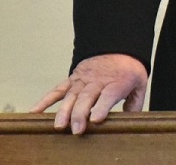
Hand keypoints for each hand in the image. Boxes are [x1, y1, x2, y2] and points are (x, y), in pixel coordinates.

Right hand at [30, 53, 147, 134]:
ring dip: (64, 111)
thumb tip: (130, 122)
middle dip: (80, 114)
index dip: (102, 107)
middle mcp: (97, 80)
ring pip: (71, 95)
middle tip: (77, 130)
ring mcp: (83, 79)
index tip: (96, 119)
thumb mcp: (140, 83)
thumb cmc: (129, 68)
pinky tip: (35, 111)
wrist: (118, 45)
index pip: (108, 95)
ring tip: (59, 126)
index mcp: (116, 81)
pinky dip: (45, 100)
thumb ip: (135, 103)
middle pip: (87, 97)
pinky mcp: (73, 79)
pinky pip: (57, 90)